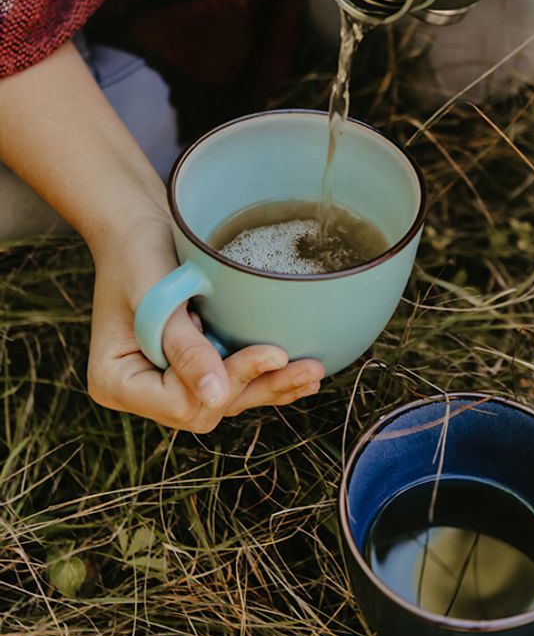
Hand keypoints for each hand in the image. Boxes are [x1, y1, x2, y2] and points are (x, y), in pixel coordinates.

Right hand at [87, 205, 323, 430]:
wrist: (137, 227)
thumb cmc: (137, 252)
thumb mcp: (156, 295)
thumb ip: (183, 347)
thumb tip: (216, 396)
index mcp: (117, 381)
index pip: (180, 403)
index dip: (227, 382)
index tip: (270, 352)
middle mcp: (142, 391)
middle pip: (207, 408)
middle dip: (256, 385)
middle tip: (307, 367)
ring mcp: (168, 382)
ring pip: (226, 400)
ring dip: (271, 386)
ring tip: (313, 372)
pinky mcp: (193, 367)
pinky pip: (231, 382)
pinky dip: (264, 377)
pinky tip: (299, 375)